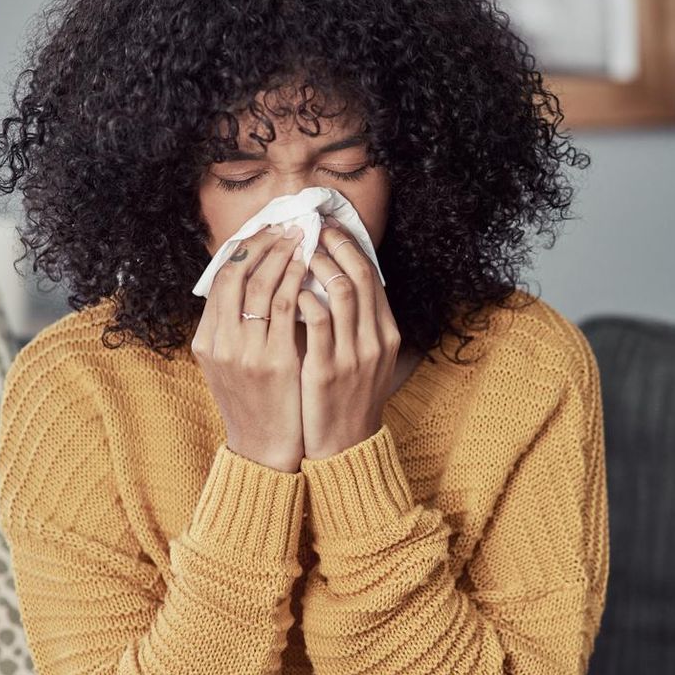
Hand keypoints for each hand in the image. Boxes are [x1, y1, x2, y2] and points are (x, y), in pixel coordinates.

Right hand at [190, 223, 307, 471]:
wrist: (263, 450)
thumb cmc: (255, 403)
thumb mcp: (231, 364)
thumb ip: (235, 328)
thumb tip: (253, 283)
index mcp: (207, 340)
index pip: (220, 278)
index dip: (244, 248)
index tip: (267, 231)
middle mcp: (220, 343)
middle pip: (235, 274)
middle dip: (263, 243)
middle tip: (287, 225)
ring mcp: (244, 352)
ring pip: (259, 285)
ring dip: (282, 255)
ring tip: (302, 238)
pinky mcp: (272, 362)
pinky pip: (284, 308)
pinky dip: (295, 281)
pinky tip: (310, 268)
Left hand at [295, 224, 401, 459]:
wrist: (344, 447)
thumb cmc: (347, 397)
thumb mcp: (365, 358)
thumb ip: (358, 323)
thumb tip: (338, 281)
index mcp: (386, 333)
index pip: (372, 275)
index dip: (350, 245)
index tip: (328, 228)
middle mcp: (375, 340)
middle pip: (360, 275)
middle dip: (334, 245)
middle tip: (310, 229)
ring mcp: (353, 355)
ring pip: (341, 291)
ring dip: (317, 266)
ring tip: (296, 254)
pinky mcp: (327, 371)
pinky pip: (316, 322)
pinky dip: (303, 299)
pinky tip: (288, 292)